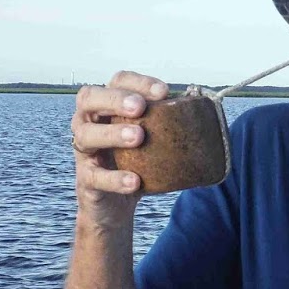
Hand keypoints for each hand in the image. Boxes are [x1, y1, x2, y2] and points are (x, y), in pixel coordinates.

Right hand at [71, 71, 167, 221]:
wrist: (115, 206)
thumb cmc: (135, 164)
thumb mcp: (151, 142)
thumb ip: (167, 126)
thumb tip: (205, 114)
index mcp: (106, 107)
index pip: (116, 82)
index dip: (138, 82)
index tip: (164, 91)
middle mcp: (88, 123)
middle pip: (88, 98)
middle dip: (115, 99)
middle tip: (140, 107)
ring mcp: (84, 151)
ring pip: (86, 135)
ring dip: (112, 133)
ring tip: (138, 137)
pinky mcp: (86, 180)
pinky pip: (95, 177)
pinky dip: (115, 178)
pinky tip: (134, 181)